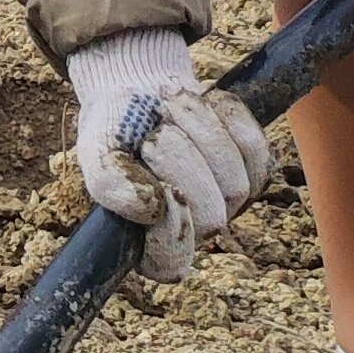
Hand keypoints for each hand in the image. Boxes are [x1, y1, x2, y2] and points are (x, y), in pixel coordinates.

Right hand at [69, 26, 275, 281]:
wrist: (143, 90)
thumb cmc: (116, 126)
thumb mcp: (97, 149)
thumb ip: (108, 182)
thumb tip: (148, 208)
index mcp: (149, 237)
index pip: (171, 263)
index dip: (172, 227)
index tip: (161, 187)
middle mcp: (194, 226)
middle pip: (211, 218)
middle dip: (181, 163)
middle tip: (156, 133)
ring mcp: (230, 201)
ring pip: (236, 183)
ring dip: (199, 130)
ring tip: (168, 106)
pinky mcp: (256, 169)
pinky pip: (254, 150)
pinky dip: (223, 117)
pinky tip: (200, 104)